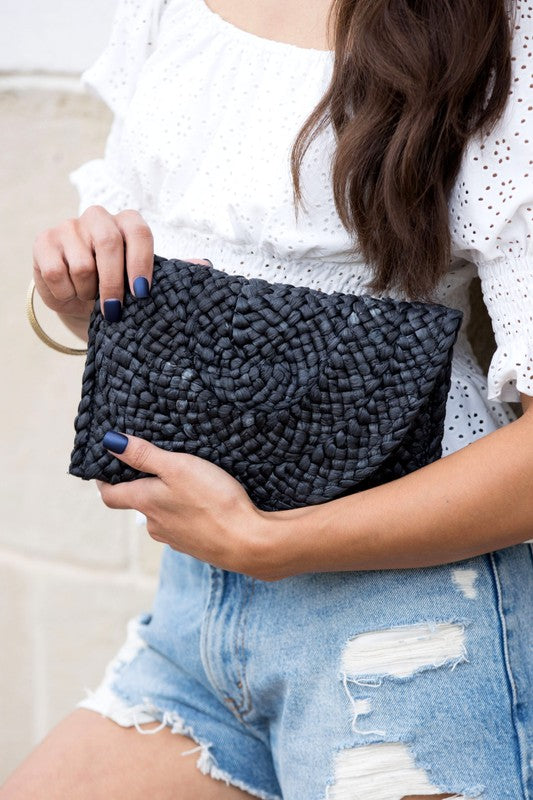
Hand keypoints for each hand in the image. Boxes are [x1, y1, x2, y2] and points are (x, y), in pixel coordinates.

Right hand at [32, 205, 209, 323]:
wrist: (79, 297)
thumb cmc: (118, 286)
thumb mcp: (145, 282)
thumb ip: (173, 272)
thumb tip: (204, 265)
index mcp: (127, 223)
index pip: (138, 231)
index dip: (141, 262)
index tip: (143, 294)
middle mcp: (98, 218)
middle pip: (108, 243)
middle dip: (113, 283)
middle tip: (115, 312)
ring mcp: (68, 227)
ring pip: (82, 264)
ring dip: (88, 292)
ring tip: (92, 298)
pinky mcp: (43, 242)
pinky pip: (56, 272)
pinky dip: (66, 293)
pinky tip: (72, 295)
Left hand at [96, 431, 280, 578]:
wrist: (248, 542)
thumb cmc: (213, 501)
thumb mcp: (178, 467)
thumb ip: (144, 455)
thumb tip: (110, 442)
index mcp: (145, 502)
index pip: (110, 495)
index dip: (105, 480)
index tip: (107, 465)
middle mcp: (155, 524)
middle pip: (139, 503)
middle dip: (144, 485)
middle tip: (156, 464)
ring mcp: (176, 538)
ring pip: (163, 515)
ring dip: (168, 500)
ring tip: (187, 481)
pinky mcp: (197, 545)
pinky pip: (184, 525)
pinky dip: (188, 513)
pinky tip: (206, 503)